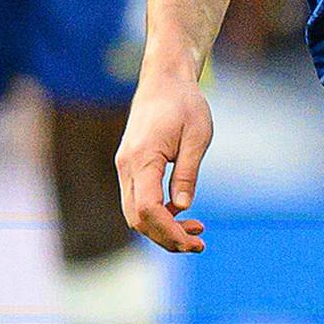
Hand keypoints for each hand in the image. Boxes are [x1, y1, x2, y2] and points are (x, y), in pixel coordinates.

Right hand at [115, 74, 212, 253]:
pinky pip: (138, 199)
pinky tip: (181, 213)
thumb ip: (187, 172)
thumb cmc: (184, 103)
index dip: (168, 231)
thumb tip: (183, 206)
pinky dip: (157, 214)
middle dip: (166, 237)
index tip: (193, 241)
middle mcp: (126, 166)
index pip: (147, 209)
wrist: (164, 79)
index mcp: (142, 158)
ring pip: (134, 213)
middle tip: (199, 244)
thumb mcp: (197, 136)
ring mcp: (125, 166)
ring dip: (161, 228)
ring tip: (195, 233)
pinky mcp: (130, 166)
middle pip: (137, 218)